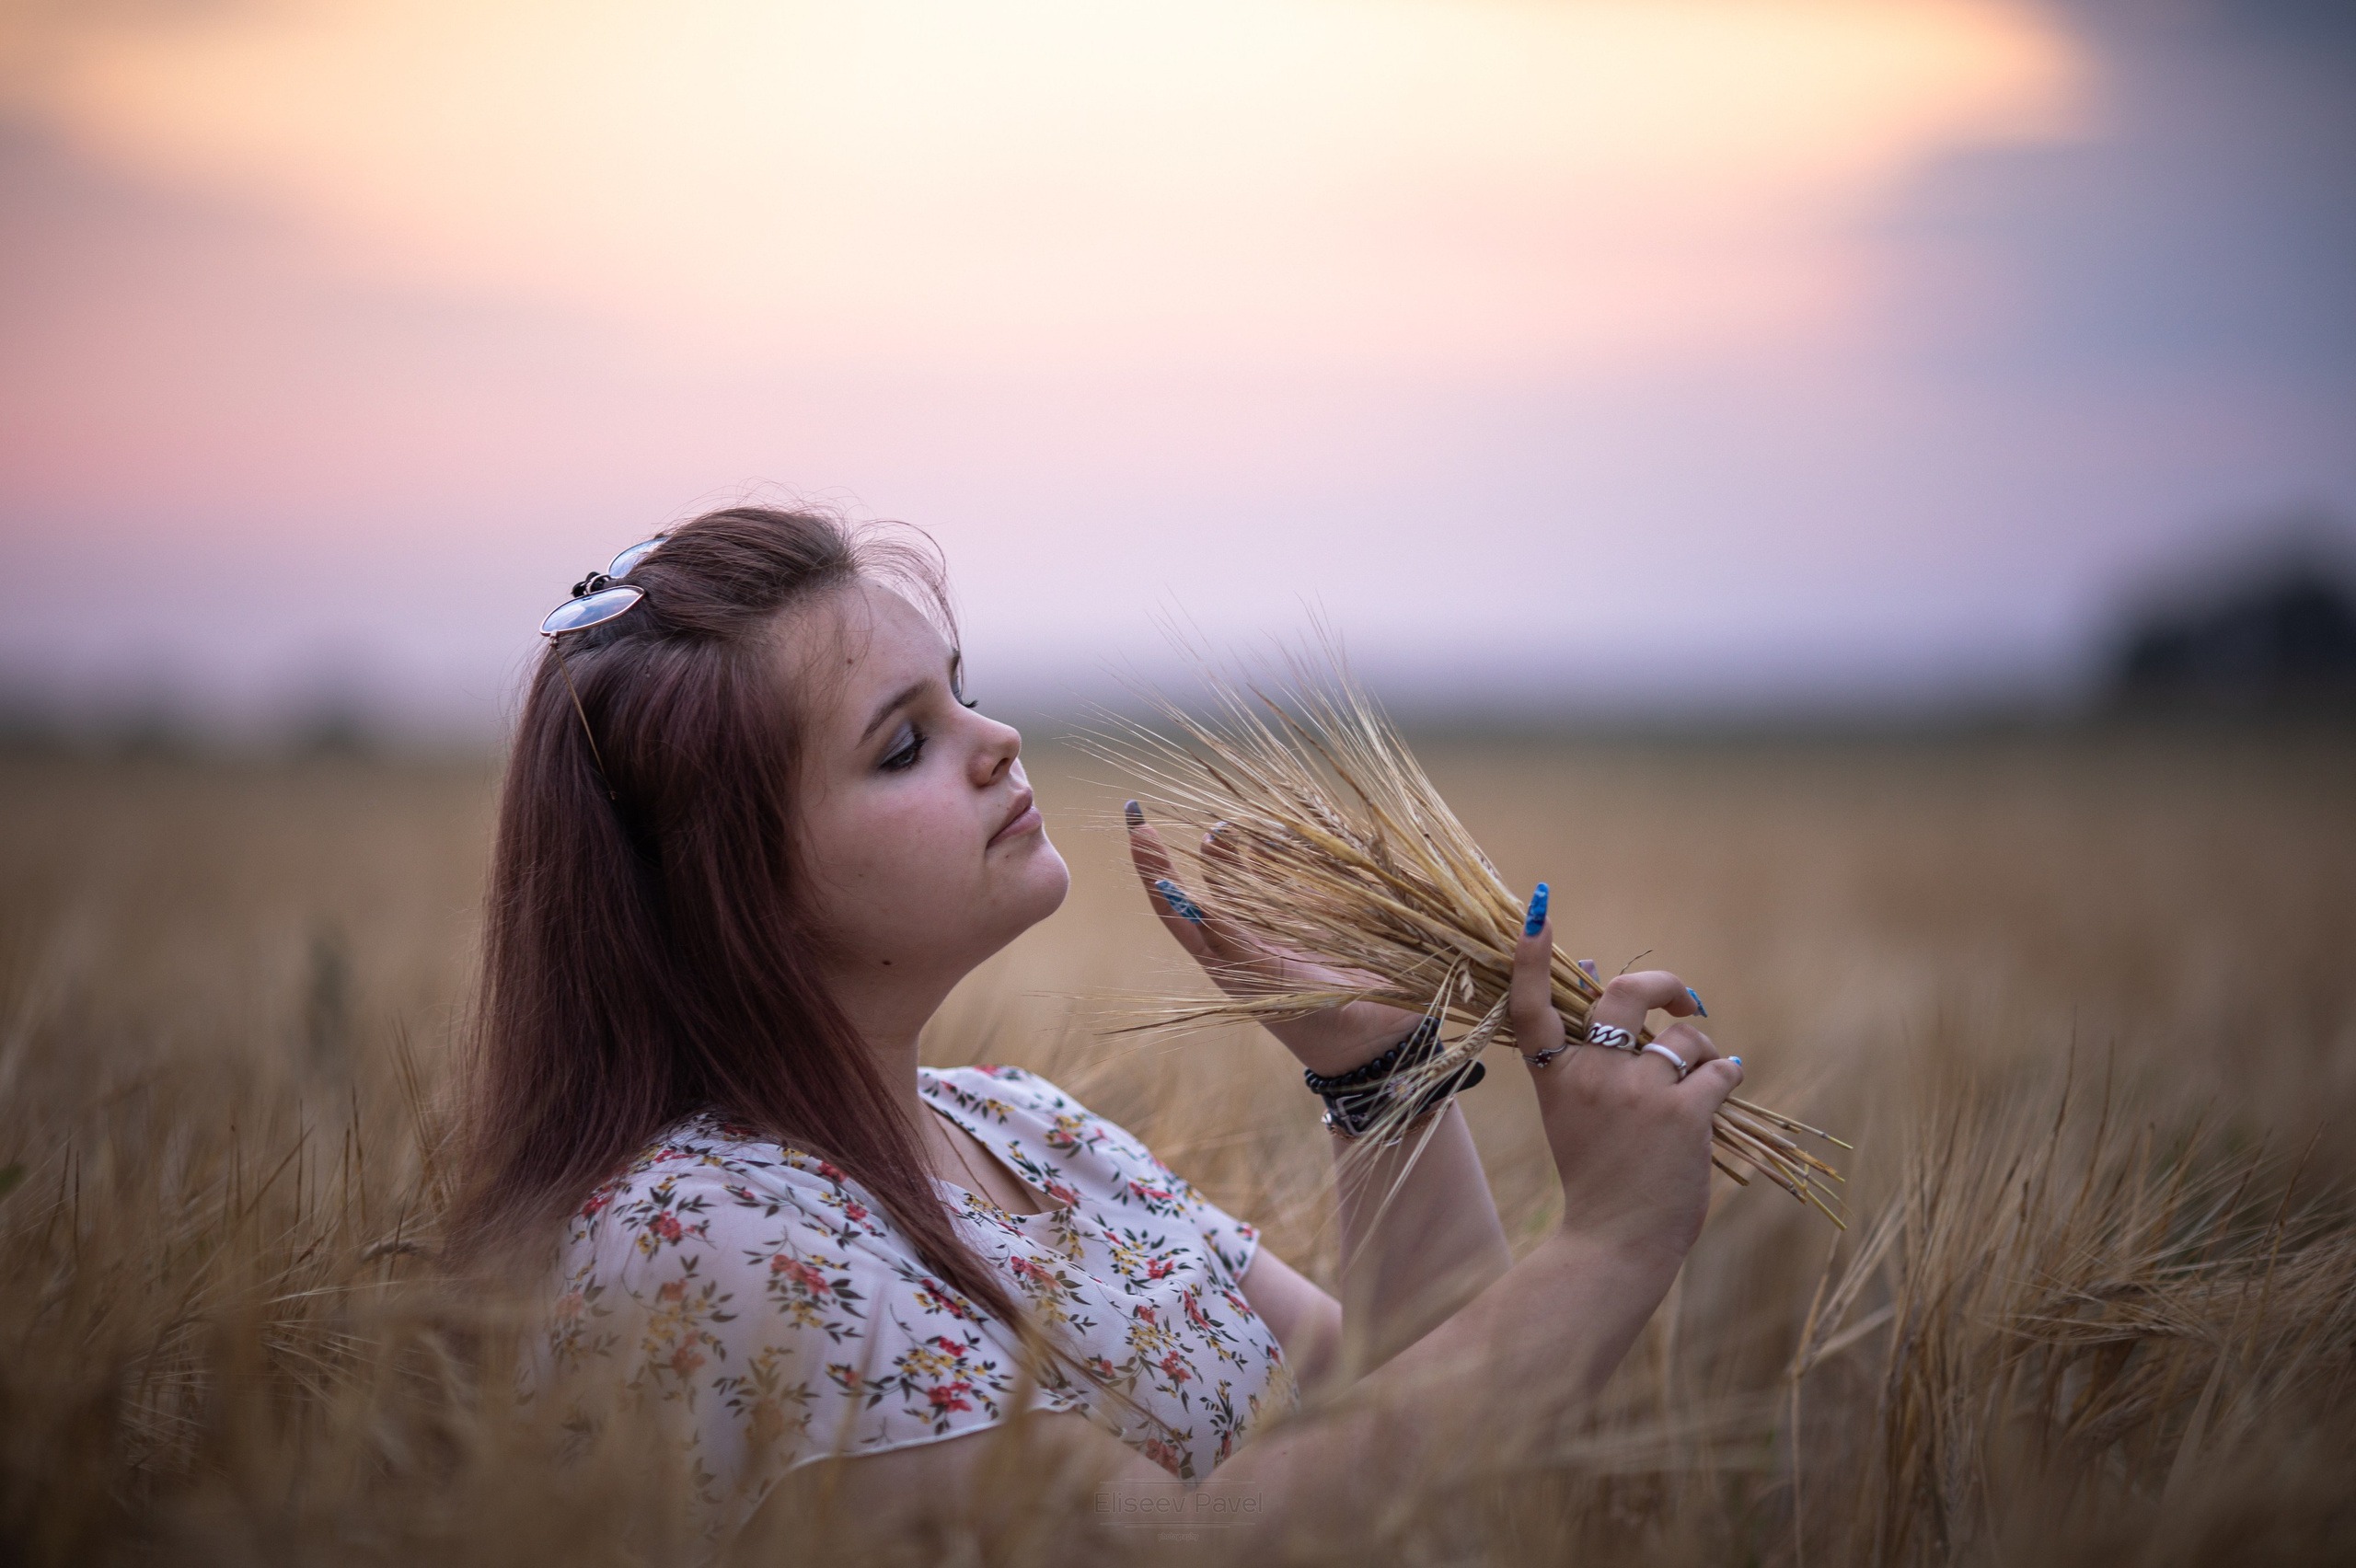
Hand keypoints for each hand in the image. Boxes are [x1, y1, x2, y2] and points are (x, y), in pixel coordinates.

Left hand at [1125, 803, 1426, 1077]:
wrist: (1368, 1039)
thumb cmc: (1312, 1018)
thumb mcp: (1265, 976)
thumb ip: (1230, 936)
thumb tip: (1186, 898)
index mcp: (1222, 962)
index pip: (1175, 912)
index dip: (1155, 874)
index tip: (1141, 834)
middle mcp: (1239, 945)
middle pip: (1194, 895)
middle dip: (1171, 859)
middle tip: (1146, 819)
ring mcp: (1270, 934)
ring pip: (1234, 886)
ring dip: (1223, 855)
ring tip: (1220, 826)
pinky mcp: (1304, 928)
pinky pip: (1277, 886)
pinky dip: (1270, 860)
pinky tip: (1269, 836)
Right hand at [1507, 890, 1739, 1263]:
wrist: (1617, 1242)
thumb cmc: (1600, 1178)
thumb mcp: (1575, 1116)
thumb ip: (1591, 1064)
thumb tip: (1621, 1004)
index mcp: (1555, 1078)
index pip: (1532, 1006)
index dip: (1532, 957)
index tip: (1537, 913)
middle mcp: (1592, 1076)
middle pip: (1624, 994)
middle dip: (1662, 983)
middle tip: (1682, 999)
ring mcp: (1636, 1092)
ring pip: (1683, 1035)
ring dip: (1702, 1049)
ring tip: (1705, 1075)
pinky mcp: (1682, 1113)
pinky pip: (1719, 1069)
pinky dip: (1727, 1076)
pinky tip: (1725, 1090)